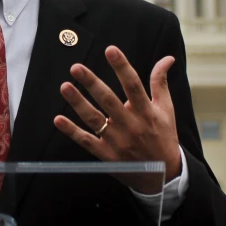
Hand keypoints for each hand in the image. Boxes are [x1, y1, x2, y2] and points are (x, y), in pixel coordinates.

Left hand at [53, 46, 180, 193]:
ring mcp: (117, 141)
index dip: (122, 67)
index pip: (133, 85)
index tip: (110, 50)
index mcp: (146, 112)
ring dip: (78, 103)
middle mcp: (131, 125)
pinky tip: (58, 119)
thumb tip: (167, 58)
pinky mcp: (107, 155)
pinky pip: (86, 141)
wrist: (164, 175)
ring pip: (94, 119)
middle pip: (108, 100)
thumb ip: (160, 82)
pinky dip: (71, 131)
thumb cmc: (163, 136)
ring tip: (65, 86)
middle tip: (76, 68)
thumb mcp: (166, 109)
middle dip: (91, 83)